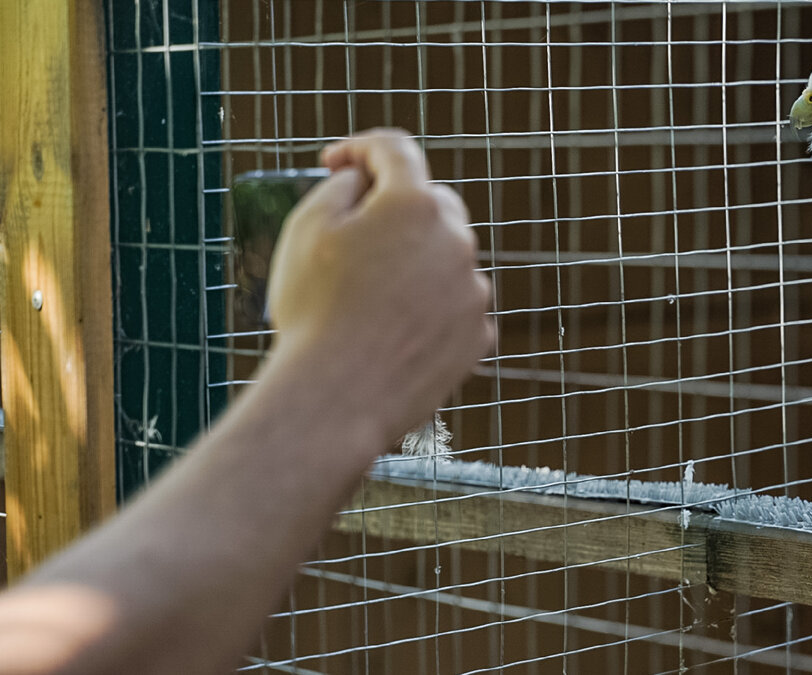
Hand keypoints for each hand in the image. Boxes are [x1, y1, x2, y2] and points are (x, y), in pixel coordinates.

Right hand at [265, 128, 492, 445]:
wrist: (337, 398)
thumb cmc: (314, 311)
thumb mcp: (307, 229)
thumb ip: (341, 187)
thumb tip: (364, 181)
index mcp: (412, 204)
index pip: (394, 150)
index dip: (360, 149)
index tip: (336, 164)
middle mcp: (456, 240)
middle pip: (431, 203)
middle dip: (395, 209)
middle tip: (353, 236)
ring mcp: (473, 290)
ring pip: (445, 259)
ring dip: (415, 264)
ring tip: (368, 301)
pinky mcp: (478, 335)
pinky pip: (454, 306)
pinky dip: (430, 309)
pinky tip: (391, 333)